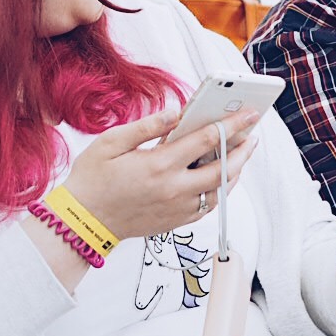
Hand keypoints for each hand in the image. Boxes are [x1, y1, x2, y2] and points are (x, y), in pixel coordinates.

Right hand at [62, 104, 261, 240]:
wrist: (81, 223)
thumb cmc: (91, 181)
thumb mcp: (111, 143)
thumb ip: (147, 126)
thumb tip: (176, 112)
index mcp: (159, 165)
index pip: (207, 140)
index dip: (232, 124)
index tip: (249, 113)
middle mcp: (173, 189)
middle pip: (224, 168)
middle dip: (243, 148)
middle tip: (253, 134)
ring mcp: (177, 208)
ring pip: (220, 190)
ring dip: (236, 171)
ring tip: (242, 154)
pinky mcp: (176, 221)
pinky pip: (208, 206)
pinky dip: (220, 190)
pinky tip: (221, 178)